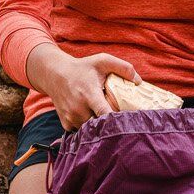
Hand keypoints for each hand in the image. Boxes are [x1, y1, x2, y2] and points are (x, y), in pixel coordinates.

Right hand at [27, 45, 141, 129]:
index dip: (117, 120)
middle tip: (120, 120)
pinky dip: (88, 128)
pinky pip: (81, 132)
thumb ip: (123, 67)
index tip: (127, 121)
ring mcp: (71, 117)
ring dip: (100, 127)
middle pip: (100, 125)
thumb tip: (139, 81)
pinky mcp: (65, 123)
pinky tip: (91, 118)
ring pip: (91, 130)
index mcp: (89, 94)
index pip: (105, 114)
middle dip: (111, 124)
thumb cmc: (82, 68)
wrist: (55, 74)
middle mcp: (78, 108)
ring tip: (104, 117)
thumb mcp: (102, 61)